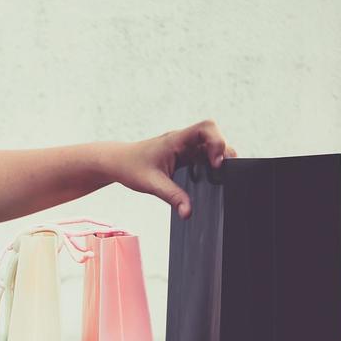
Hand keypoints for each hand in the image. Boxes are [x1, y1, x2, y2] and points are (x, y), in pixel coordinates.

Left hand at [107, 120, 236, 218]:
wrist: (118, 163)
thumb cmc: (131, 167)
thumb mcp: (152, 184)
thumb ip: (172, 197)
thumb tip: (188, 212)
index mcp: (176, 140)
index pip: (206, 127)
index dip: (217, 141)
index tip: (216, 163)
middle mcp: (183, 140)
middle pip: (214, 136)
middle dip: (222, 151)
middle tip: (220, 172)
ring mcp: (185, 147)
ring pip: (211, 146)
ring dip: (217, 158)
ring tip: (217, 176)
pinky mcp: (184, 155)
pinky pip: (203, 156)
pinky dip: (210, 165)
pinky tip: (208, 178)